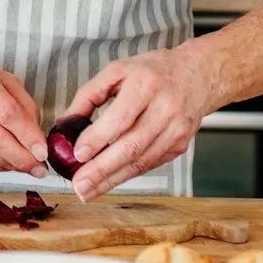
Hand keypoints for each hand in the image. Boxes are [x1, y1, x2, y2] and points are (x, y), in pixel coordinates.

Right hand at [0, 55, 48, 175]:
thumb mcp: (4, 80)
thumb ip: (24, 107)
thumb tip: (37, 143)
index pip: (7, 113)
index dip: (28, 137)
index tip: (43, 153)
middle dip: (20, 158)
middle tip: (37, 169)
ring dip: (6, 165)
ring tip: (21, 165)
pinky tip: (1, 163)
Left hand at [63, 47, 213, 199]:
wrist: (197, 75)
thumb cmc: (153, 72)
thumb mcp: (117, 71)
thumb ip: (88, 95)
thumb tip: (65, 123)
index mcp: (146, 85)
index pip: (120, 118)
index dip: (99, 138)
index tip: (78, 154)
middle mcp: (165, 109)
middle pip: (131, 146)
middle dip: (102, 170)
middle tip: (79, 184)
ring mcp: (175, 130)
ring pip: (142, 161)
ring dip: (112, 179)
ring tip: (88, 191)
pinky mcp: (180, 145)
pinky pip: (150, 164)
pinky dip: (127, 174)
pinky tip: (109, 181)